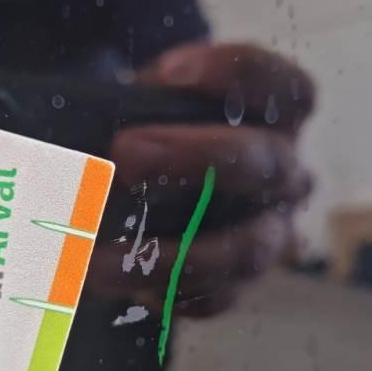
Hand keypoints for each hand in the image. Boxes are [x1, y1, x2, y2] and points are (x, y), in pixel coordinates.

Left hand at [86, 42, 315, 315]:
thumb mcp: (157, 101)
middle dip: (196, 158)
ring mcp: (268, 235)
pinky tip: (117, 280)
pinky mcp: (237, 283)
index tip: (169, 71)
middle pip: (265, 166)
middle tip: (125, 153)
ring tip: (97, 258)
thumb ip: (143, 104)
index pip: (288, 90)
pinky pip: (215, 299)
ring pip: (246, 250)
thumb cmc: (160, 130)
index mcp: (277, 118)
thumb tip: (83, 126)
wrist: (162, 181)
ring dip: (170, 253)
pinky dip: (164, 293)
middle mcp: (284, 177)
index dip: (238, 76)